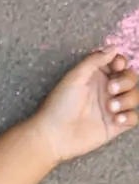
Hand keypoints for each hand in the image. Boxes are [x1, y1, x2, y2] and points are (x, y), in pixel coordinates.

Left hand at [32, 45, 137, 163]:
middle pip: (130, 79)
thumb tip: (114, 48)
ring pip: (134, 96)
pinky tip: (116, 119)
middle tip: (110, 89)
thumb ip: (95, 60)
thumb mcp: (75, 77)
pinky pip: (133, 118)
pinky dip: (129, 117)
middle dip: (126, 81)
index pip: (118, 64)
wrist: (53, 135)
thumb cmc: (59, 105)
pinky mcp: (114, 125)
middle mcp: (105, 91)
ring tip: (110, 107)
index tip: (117, 66)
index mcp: (95, 77)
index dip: (121, 62)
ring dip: (127, 99)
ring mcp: (111, 108)